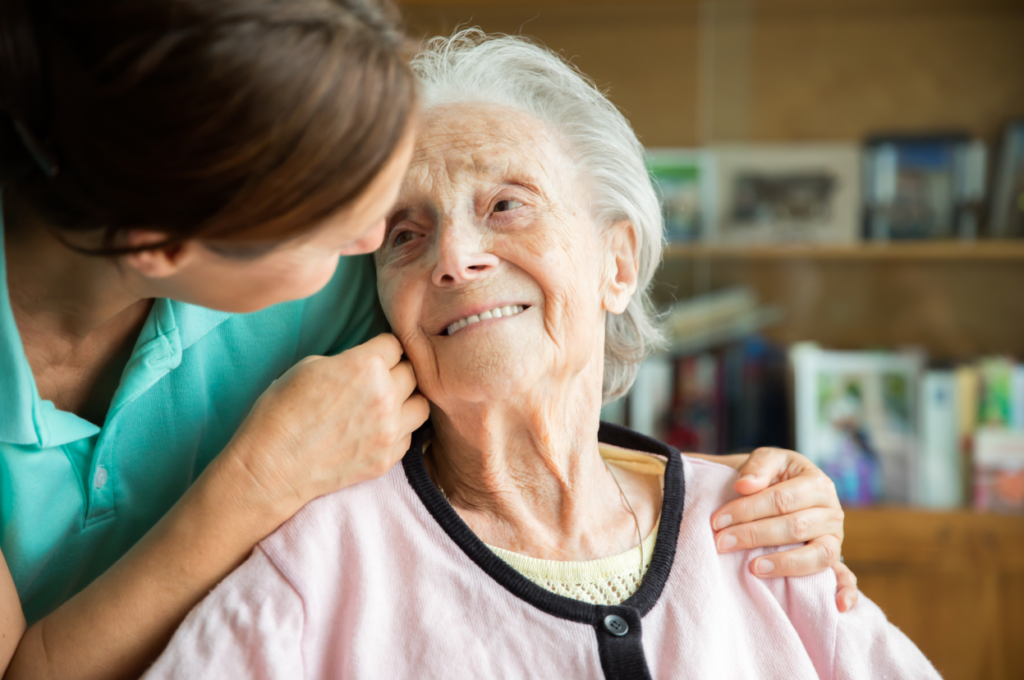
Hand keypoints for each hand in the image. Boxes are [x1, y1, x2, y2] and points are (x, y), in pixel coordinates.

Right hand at [224, 333, 430, 520]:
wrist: (271, 466)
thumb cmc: (281, 411)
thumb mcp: (311, 366)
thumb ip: (350, 360)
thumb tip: (368, 361)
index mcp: (367, 365)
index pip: (396, 344)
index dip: (383, 349)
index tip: (376, 355)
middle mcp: (386, 396)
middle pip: (412, 372)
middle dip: (396, 372)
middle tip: (378, 380)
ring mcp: (390, 431)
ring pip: (421, 405)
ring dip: (407, 401)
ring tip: (386, 404)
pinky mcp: (388, 458)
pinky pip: (410, 435)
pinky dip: (399, 430)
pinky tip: (377, 429)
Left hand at [703, 447, 858, 611]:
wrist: (784, 487)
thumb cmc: (773, 476)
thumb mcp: (767, 460)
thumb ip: (757, 468)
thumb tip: (744, 486)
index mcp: (817, 483)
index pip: (781, 499)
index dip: (747, 510)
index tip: (717, 521)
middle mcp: (832, 511)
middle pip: (794, 527)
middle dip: (754, 535)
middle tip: (722, 543)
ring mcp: (835, 538)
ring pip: (817, 555)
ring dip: (785, 564)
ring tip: (753, 568)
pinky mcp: (835, 559)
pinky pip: (846, 577)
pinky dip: (846, 592)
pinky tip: (838, 606)